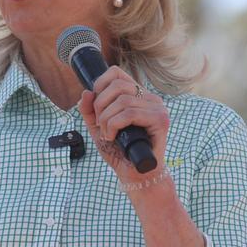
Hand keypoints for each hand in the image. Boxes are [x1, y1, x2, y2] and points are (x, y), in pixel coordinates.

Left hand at [79, 66, 169, 182]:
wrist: (134, 174)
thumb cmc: (119, 151)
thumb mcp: (98, 128)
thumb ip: (89, 111)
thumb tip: (86, 92)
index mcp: (136, 95)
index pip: (116, 73)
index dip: (99, 85)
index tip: (95, 106)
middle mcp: (149, 98)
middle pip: (117, 84)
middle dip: (100, 105)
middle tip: (100, 124)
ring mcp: (157, 108)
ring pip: (122, 100)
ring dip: (106, 119)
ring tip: (107, 134)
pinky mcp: (160, 120)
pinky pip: (130, 113)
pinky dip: (114, 125)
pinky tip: (113, 137)